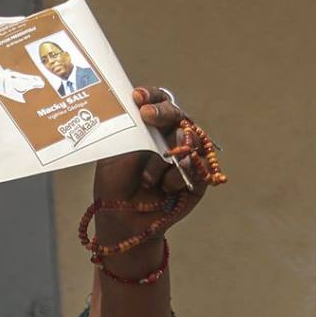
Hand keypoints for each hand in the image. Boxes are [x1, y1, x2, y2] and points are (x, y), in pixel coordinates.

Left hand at [86, 89, 216, 268]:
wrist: (123, 220)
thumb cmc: (115, 185)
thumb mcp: (115, 152)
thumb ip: (129, 129)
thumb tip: (137, 107)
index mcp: (151, 127)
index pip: (156, 102)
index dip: (151, 96)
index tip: (137, 97)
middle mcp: (172, 137)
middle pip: (177, 114)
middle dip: (162, 113)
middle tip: (147, 115)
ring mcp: (188, 156)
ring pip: (186, 141)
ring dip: (163, 158)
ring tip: (146, 179)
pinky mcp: (199, 177)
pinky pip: (195, 166)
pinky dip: (176, 176)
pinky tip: (164, 188)